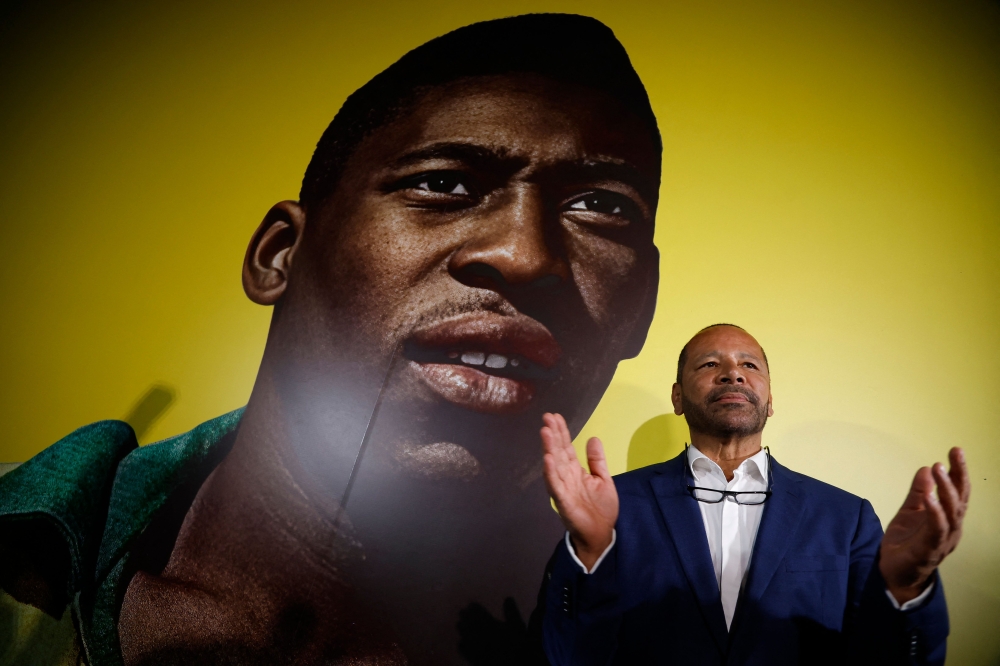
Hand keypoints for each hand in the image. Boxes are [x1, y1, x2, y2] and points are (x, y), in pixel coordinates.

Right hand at [540, 413, 617, 570]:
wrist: (601, 534)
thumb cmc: (601, 509)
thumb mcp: (603, 479)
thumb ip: (597, 460)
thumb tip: (593, 438)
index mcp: (575, 471)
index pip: (566, 448)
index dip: (561, 432)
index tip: (555, 416)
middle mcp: (566, 477)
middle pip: (558, 452)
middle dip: (553, 435)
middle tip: (547, 417)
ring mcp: (563, 488)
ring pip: (554, 465)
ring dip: (549, 448)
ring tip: (545, 432)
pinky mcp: (563, 501)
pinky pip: (555, 485)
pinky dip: (550, 472)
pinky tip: (547, 459)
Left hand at [879, 447, 969, 603]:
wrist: (894, 573)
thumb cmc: (906, 542)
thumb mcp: (909, 511)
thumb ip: (918, 492)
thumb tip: (925, 468)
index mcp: (948, 517)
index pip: (958, 491)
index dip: (958, 471)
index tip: (956, 450)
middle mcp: (951, 528)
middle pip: (961, 498)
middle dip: (959, 474)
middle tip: (955, 453)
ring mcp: (943, 540)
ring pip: (952, 512)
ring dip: (946, 490)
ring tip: (939, 468)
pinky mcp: (930, 549)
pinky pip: (936, 529)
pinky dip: (935, 512)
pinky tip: (931, 498)